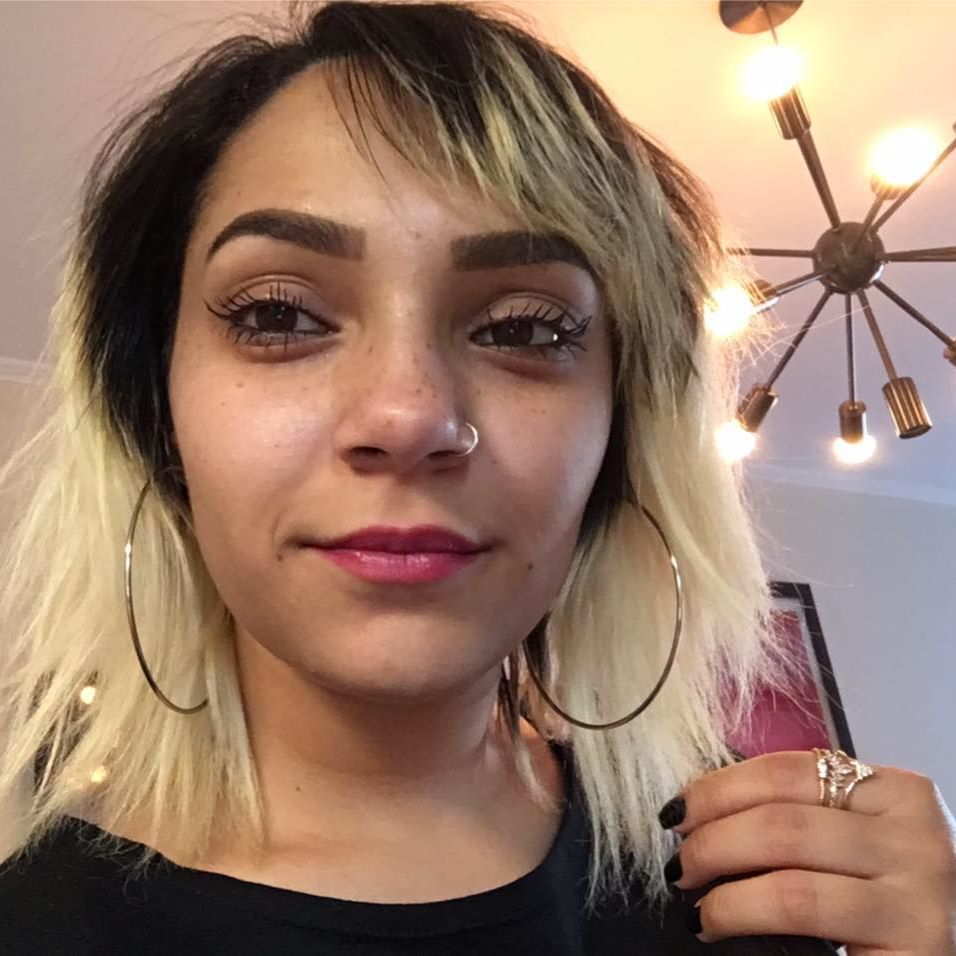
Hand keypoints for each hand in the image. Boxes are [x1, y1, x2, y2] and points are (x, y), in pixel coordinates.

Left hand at [658, 750, 955, 953]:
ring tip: (692, 901)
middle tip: (678, 862)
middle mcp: (917, 835)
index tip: (678, 810)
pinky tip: (716, 923)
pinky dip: (742, 914)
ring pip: (790, 876)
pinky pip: (803, 915)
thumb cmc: (881, 901)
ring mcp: (921, 894)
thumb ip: (800, 815)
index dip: (719, 788)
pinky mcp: (913, 947)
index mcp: (896, 793)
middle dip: (712, 839)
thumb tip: (705, 810)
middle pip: (783, 821)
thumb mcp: (849, 842)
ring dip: (722, 887)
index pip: (787, 770)